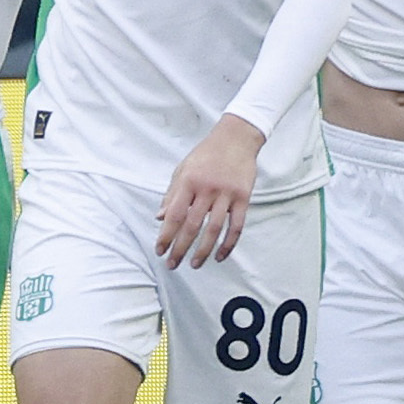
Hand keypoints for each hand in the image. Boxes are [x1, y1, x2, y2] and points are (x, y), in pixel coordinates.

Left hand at [154, 116, 263, 267]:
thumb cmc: (206, 154)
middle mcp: (207, 189)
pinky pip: (236, 226)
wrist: (236, 138)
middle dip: (180, 248)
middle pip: (192, 225)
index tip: (160, 250)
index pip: (174, 214)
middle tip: (172, 264)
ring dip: (203, 250)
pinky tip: (220, 256)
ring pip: (214, 229)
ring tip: (195, 264)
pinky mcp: (244, 198)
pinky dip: (228, 243)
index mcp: (188, 182)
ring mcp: (226, 194)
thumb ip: (171, 194)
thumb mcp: (183, 169)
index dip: (166, 235)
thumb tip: (159, 218)